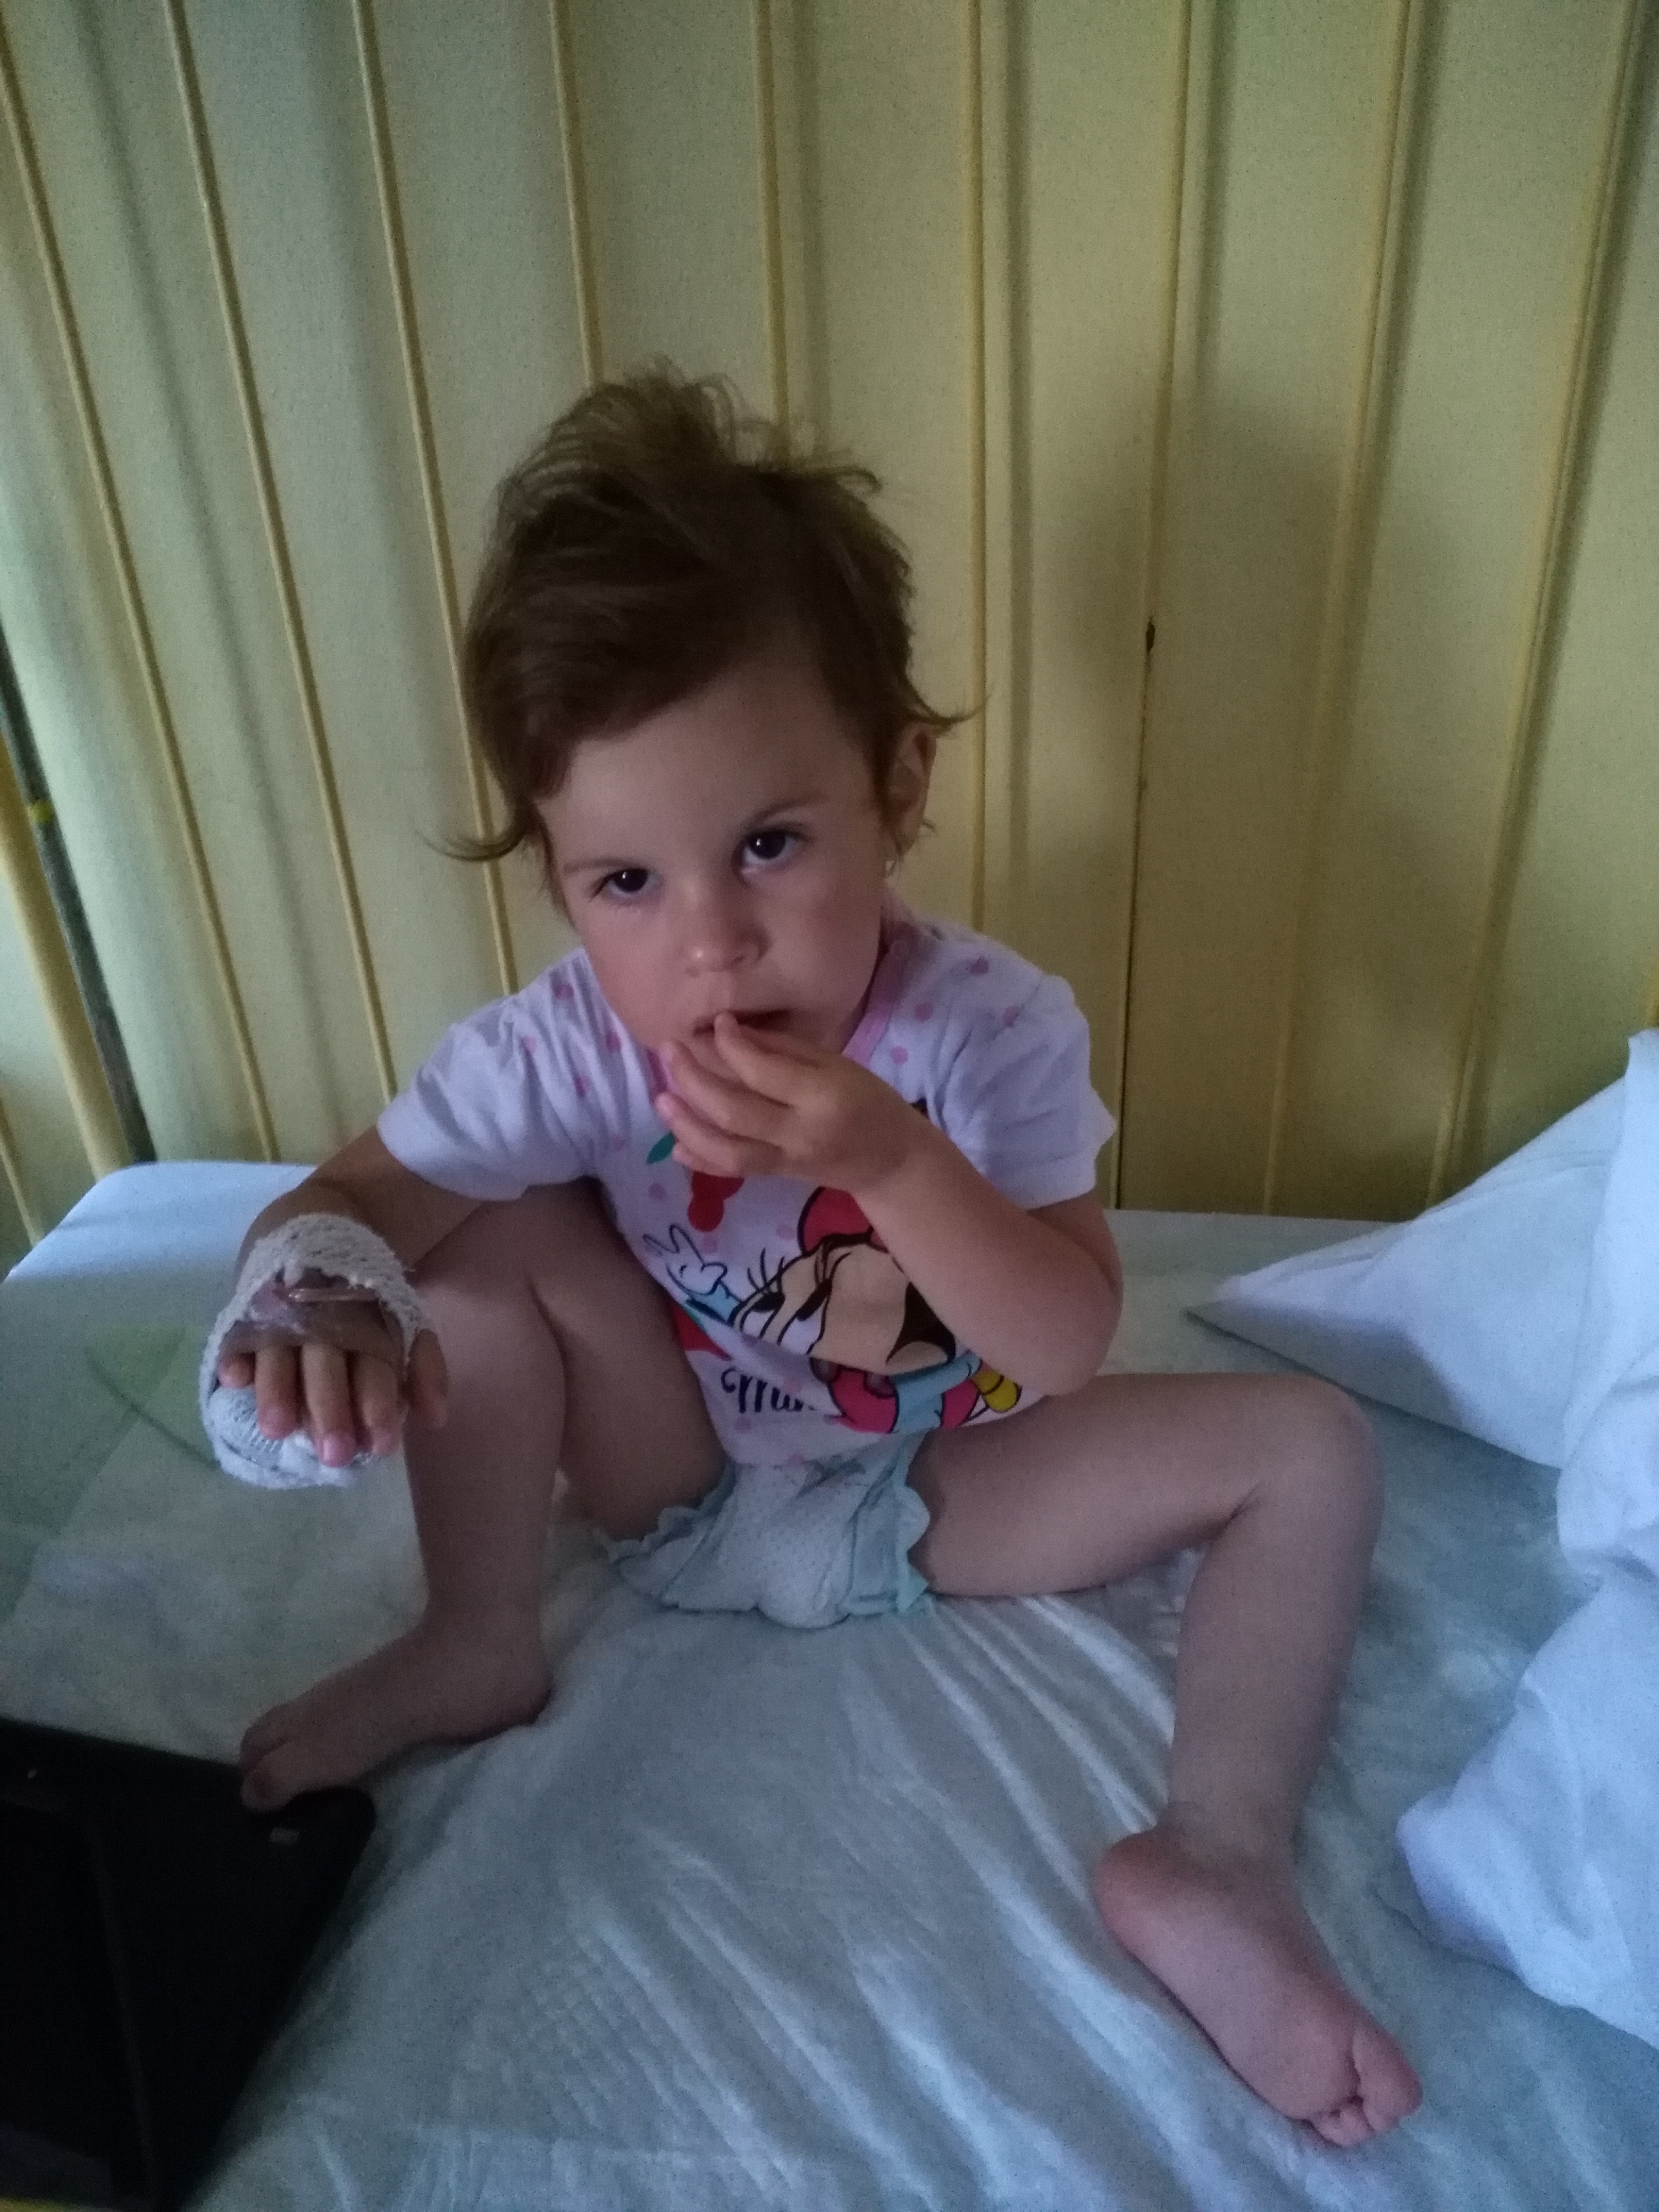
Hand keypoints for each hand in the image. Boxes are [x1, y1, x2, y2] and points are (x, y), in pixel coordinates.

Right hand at [215, 1274, 446, 1467]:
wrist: (318, 1224)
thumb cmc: (364, 1297)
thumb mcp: (403, 1321)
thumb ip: (424, 1367)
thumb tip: (436, 1418)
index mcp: (368, 1325)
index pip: (375, 1365)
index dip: (379, 1403)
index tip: (382, 1445)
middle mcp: (324, 1322)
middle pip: (327, 1366)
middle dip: (331, 1407)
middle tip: (334, 1452)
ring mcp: (282, 1315)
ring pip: (280, 1354)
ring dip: (279, 1390)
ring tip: (278, 1428)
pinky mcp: (247, 1308)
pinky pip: (237, 1334)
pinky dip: (235, 1355)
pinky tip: (232, 1380)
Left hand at [654, 1014, 932, 1194]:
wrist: (890, 1160)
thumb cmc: (869, 1100)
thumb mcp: (838, 1064)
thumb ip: (784, 1050)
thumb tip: (730, 1032)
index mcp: (823, 1095)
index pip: (763, 1071)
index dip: (730, 1044)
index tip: (715, 1023)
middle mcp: (801, 1131)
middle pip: (733, 1109)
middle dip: (693, 1079)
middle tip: (669, 1051)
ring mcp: (786, 1159)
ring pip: (726, 1148)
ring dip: (687, 1124)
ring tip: (661, 1098)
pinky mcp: (777, 1176)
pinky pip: (733, 1171)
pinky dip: (701, 1160)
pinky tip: (676, 1144)